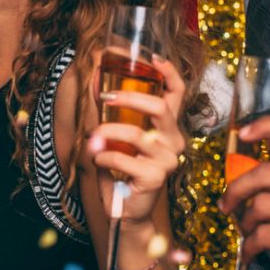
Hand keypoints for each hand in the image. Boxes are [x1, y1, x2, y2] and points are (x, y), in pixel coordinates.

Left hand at [90, 57, 188, 222]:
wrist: (126, 211)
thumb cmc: (123, 170)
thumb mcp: (118, 137)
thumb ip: (112, 113)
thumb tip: (94, 81)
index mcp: (168, 127)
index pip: (177, 93)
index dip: (168, 72)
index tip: (152, 58)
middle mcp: (174, 141)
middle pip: (160, 107)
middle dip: (129, 97)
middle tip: (105, 97)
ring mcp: (168, 160)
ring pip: (136, 134)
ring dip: (106, 132)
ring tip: (92, 138)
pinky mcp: (155, 178)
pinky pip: (122, 159)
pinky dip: (103, 156)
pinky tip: (98, 160)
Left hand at [218, 116, 269, 269]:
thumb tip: (240, 174)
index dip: (269, 125)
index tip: (245, 133)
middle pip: (266, 172)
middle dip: (237, 189)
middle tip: (226, 204)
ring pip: (260, 204)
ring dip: (246, 223)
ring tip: (250, 233)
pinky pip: (262, 234)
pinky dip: (250, 246)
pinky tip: (252, 252)